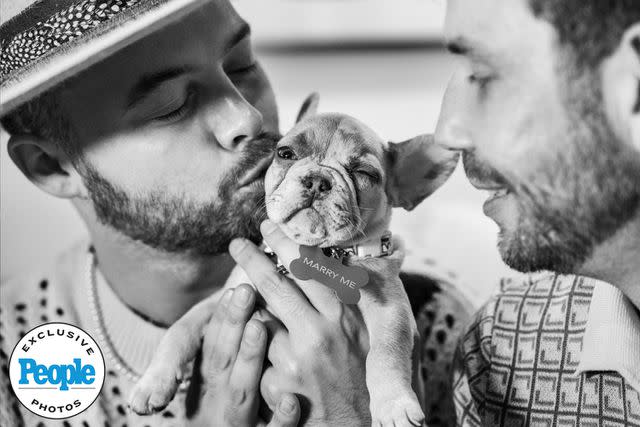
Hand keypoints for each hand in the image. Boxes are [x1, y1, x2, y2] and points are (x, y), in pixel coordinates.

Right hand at [130, 285, 300, 426]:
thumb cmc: (231, 400)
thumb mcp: (219, 374)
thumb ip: (227, 343)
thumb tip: (242, 294)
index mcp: (204, 381)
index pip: (210, 343)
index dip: (222, 316)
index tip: (237, 287)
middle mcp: (212, 401)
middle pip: (221, 359)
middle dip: (232, 324)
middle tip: (246, 291)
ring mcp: (233, 423)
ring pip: (240, 392)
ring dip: (248, 359)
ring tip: (259, 327)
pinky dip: (280, 420)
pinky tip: (292, 403)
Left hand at [229, 221, 377, 425]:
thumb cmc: (365, 377)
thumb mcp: (366, 334)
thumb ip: (346, 302)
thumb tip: (324, 265)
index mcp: (345, 314)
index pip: (310, 267)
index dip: (285, 243)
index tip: (269, 228)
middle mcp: (321, 331)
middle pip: (276, 283)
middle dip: (252, 259)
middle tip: (237, 243)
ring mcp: (296, 357)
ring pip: (261, 317)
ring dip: (256, 311)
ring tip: (251, 304)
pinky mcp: (277, 382)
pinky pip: (259, 353)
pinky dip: (260, 349)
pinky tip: (272, 356)